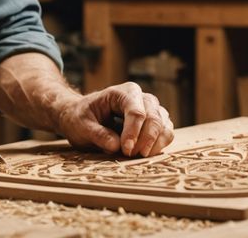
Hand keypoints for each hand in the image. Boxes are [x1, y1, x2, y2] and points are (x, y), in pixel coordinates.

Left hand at [58, 82, 174, 156]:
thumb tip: (116, 145)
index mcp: (122, 92)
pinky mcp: (156, 123)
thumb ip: (97, 134)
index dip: (133, 132)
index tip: (125, 150)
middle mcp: (141, 97)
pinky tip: (144, 153)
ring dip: (154, 144)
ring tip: (135, 155)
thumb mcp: (81, 126)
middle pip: (154, 117)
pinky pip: (166, 133)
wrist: (83, 117)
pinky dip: (159, 145)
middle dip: (145, 140)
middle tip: (130, 155)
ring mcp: (151, 109)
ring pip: (164, 125)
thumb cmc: (81, 118)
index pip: (136, 111)